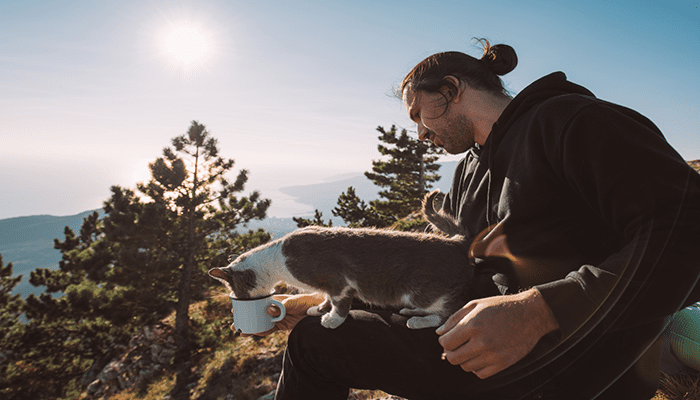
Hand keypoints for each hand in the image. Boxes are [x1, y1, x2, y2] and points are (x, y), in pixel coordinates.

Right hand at [233, 292, 325, 336]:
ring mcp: (278, 317)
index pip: (258, 302)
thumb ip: (281, 307)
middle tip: (234, 323)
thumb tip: (268, 311)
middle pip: (257, 313)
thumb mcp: (294, 303)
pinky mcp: (283, 325)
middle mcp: (275, 308)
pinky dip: (261, 332)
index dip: (248, 305)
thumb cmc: (307, 302)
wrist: (320, 309)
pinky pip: (269, 329)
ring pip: (261, 322)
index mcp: (276, 299)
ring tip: (239, 331)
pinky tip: (252, 334)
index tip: (236, 308)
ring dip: (251, 326)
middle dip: (246, 317)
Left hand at [436, 288, 557, 378]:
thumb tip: (440, 332)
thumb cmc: (502, 307)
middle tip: (457, 345)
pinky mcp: (503, 363)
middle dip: (451, 352)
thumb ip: (454, 318)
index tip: (449, 337)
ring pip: (465, 367)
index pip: (446, 343)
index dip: (444, 340)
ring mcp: (493, 354)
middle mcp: (482, 342)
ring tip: (471, 348)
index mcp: (473, 325)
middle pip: (453, 358)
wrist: (530, 314)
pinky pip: (480, 374)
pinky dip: (477, 367)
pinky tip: (480, 356)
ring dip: (464, 359)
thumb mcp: (475, 304)